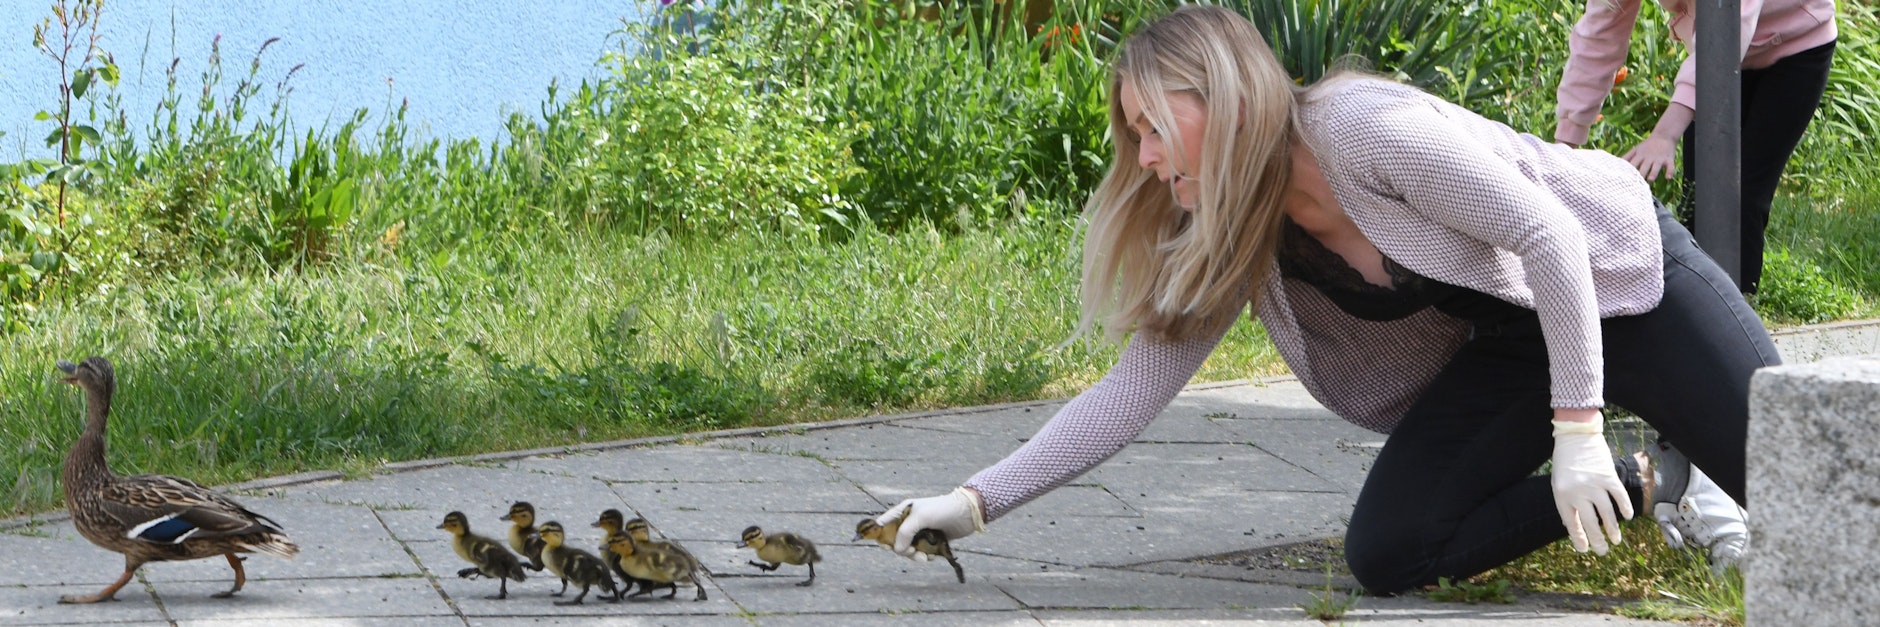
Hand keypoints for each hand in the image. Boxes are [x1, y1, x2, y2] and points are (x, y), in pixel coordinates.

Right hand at [874, 487, 985, 559]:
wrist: (967, 513)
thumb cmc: (941, 509)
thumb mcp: (919, 518)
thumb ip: (905, 533)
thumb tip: (898, 549)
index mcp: (904, 511)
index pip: (884, 523)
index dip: (880, 535)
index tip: (885, 546)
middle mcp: (910, 522)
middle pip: (896, 541)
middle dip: (902, 549)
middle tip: (911, 552)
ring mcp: (921, 532)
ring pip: (909, 549)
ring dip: (914, 556)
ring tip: (923, 557)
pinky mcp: (931, 540)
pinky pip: (922, 552)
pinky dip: (924, 556)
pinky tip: (930, 556)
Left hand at [1549, 419, 1632, 554]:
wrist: (1575, 436)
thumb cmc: (1565, 461)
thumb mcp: (1558, 483)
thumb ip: (1566, 502)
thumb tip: (1575, 526)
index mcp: (1562, 495)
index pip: (1571, 523)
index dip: (1579, 538)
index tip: (1585, 549)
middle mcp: (1578, 493)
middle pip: (1591, 523)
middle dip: (1597, 540)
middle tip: (1602, 551)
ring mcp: (1594, 485)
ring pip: (1607, 513)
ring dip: (1613, 529)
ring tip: (1616, 540)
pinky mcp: (1609, 477)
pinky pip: (1620, 497)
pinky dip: (1625, 508)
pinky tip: (1628, 516)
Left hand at [1621, 135, 1677, 180]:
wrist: (1663, 135)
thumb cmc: (1647, 146)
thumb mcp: (1636, 150)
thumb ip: (1626, 157)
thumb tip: (1614, 164)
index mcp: (1640, 156)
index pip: (1632, 164)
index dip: (1627, 172)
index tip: (1623, 180)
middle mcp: (1649, 158)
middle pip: (1644, 167)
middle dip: (1640, 175)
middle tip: (1635, 184)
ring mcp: (1659, 159)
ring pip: (1656, 167)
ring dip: (1653, 174)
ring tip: (1650, 179)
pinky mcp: (1669, 159)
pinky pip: (1670, 166)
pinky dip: (1670, 172)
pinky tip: (1668, 178)